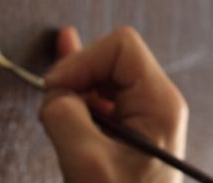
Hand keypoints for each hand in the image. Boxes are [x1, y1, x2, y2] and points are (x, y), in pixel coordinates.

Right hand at [40, 26, 188, 182]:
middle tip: (52, 106)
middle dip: (77, 74)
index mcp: (160, 103)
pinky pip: (102, 98)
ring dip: (74, 90)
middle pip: (111, 58)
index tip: (56, 90)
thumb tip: (54, 93)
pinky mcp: (129, 130)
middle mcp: (157, 103)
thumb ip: (65, 117)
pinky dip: (79, 98)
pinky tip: (61, 90)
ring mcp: (144, 116)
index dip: (83, 59)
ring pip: (103, 77)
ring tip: (55, 113)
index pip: (121, 47)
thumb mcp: (88, 165)